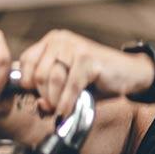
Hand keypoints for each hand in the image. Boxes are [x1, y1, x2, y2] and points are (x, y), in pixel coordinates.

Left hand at [17, 29, 154, 120]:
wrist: (128, 73)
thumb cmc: (97, 80)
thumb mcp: (68, 86)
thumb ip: (51, 94)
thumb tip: (40, 106)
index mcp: (52, 41)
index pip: (25, 62)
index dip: (28, 85)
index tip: (39, 98)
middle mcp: (60, 40)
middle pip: (38, 74)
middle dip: (45, 97)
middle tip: (54, 108)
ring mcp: (74, 47)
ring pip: (52, 80)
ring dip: (56, 102)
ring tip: (62, 111)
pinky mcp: (87, 59)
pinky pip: (70, 87)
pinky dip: (67, 104)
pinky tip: (67, 113)